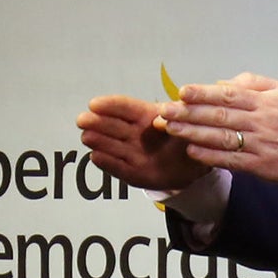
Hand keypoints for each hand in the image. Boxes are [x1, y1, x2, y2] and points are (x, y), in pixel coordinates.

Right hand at [78, 93, 203, 192]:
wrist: (195, 169)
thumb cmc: (188, 140)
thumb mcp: (188, 126)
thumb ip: (177, 120)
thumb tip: (164, 114)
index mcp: (147, 116)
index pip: (125, 108)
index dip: (109, 105)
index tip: (94, 104)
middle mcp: (135, 134)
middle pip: (113, 126)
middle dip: (97, 122)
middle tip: (82, 120)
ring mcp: (132, 154)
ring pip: (112, 145)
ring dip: (98, 141)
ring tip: (87, 137)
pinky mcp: (133, 173)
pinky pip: (119, 168)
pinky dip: (108, 163)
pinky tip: (95, 157)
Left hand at [157, 74, 277, 185]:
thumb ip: (252, 84)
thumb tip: (222, 84)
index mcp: (264, 102)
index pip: (228, 95)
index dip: (203, 92)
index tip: (182, 91)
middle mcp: (261, 122)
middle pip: (219, 115)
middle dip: (189, 112)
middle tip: (165, 110)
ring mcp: (260, 145)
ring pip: (220, 137)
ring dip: (193, 132)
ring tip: (171, 128)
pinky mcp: (261, 166)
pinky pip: (230, 160)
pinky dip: (210, 155)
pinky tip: (192, 150)